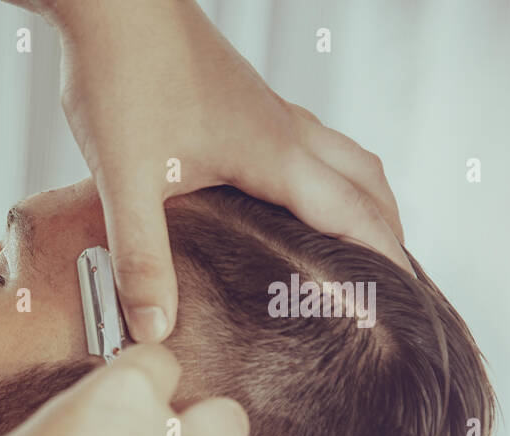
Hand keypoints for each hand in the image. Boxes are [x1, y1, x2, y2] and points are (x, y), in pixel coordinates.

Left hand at [47, 0, 410, 341]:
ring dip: (360, 201)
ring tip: (353, 249)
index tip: (399, 307)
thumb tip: (155, 330)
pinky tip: (285, 202)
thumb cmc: (122, 76)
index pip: (354, 217)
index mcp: (274, 154)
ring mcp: (266, 111)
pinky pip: (306, 144)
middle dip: (386, 235)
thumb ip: (141, 259)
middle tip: (389, 287)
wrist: (110, 1)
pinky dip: (322, 178)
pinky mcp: (241, 102)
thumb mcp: (125, 182)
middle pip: (366, 183)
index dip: (381, 265)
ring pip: (339, 158)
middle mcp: (283, 129)